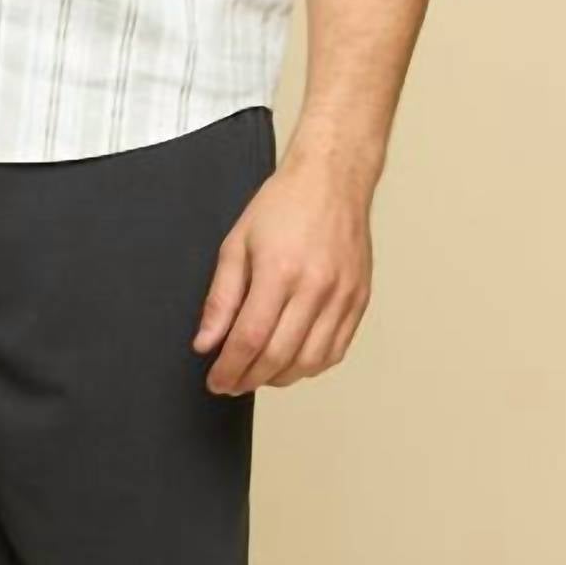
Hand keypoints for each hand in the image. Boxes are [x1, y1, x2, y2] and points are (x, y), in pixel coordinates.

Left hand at [192, 152, 373, 394]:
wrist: (331, 181)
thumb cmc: (282, 206)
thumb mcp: (236, 244)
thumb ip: (221, 298)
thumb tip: (206, 342)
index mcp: (279, 271)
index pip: (250, 339)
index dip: (229, 368)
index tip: (215, 380)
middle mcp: (316, 288)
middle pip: (279, 357)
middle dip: (249, 379)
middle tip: (231, 384)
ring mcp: (342, 296)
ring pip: (310, 362)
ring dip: (279, 378)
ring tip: (257, 375)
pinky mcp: (359, 300)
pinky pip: (336, 350)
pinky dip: (310, 366)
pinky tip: (290, 362)